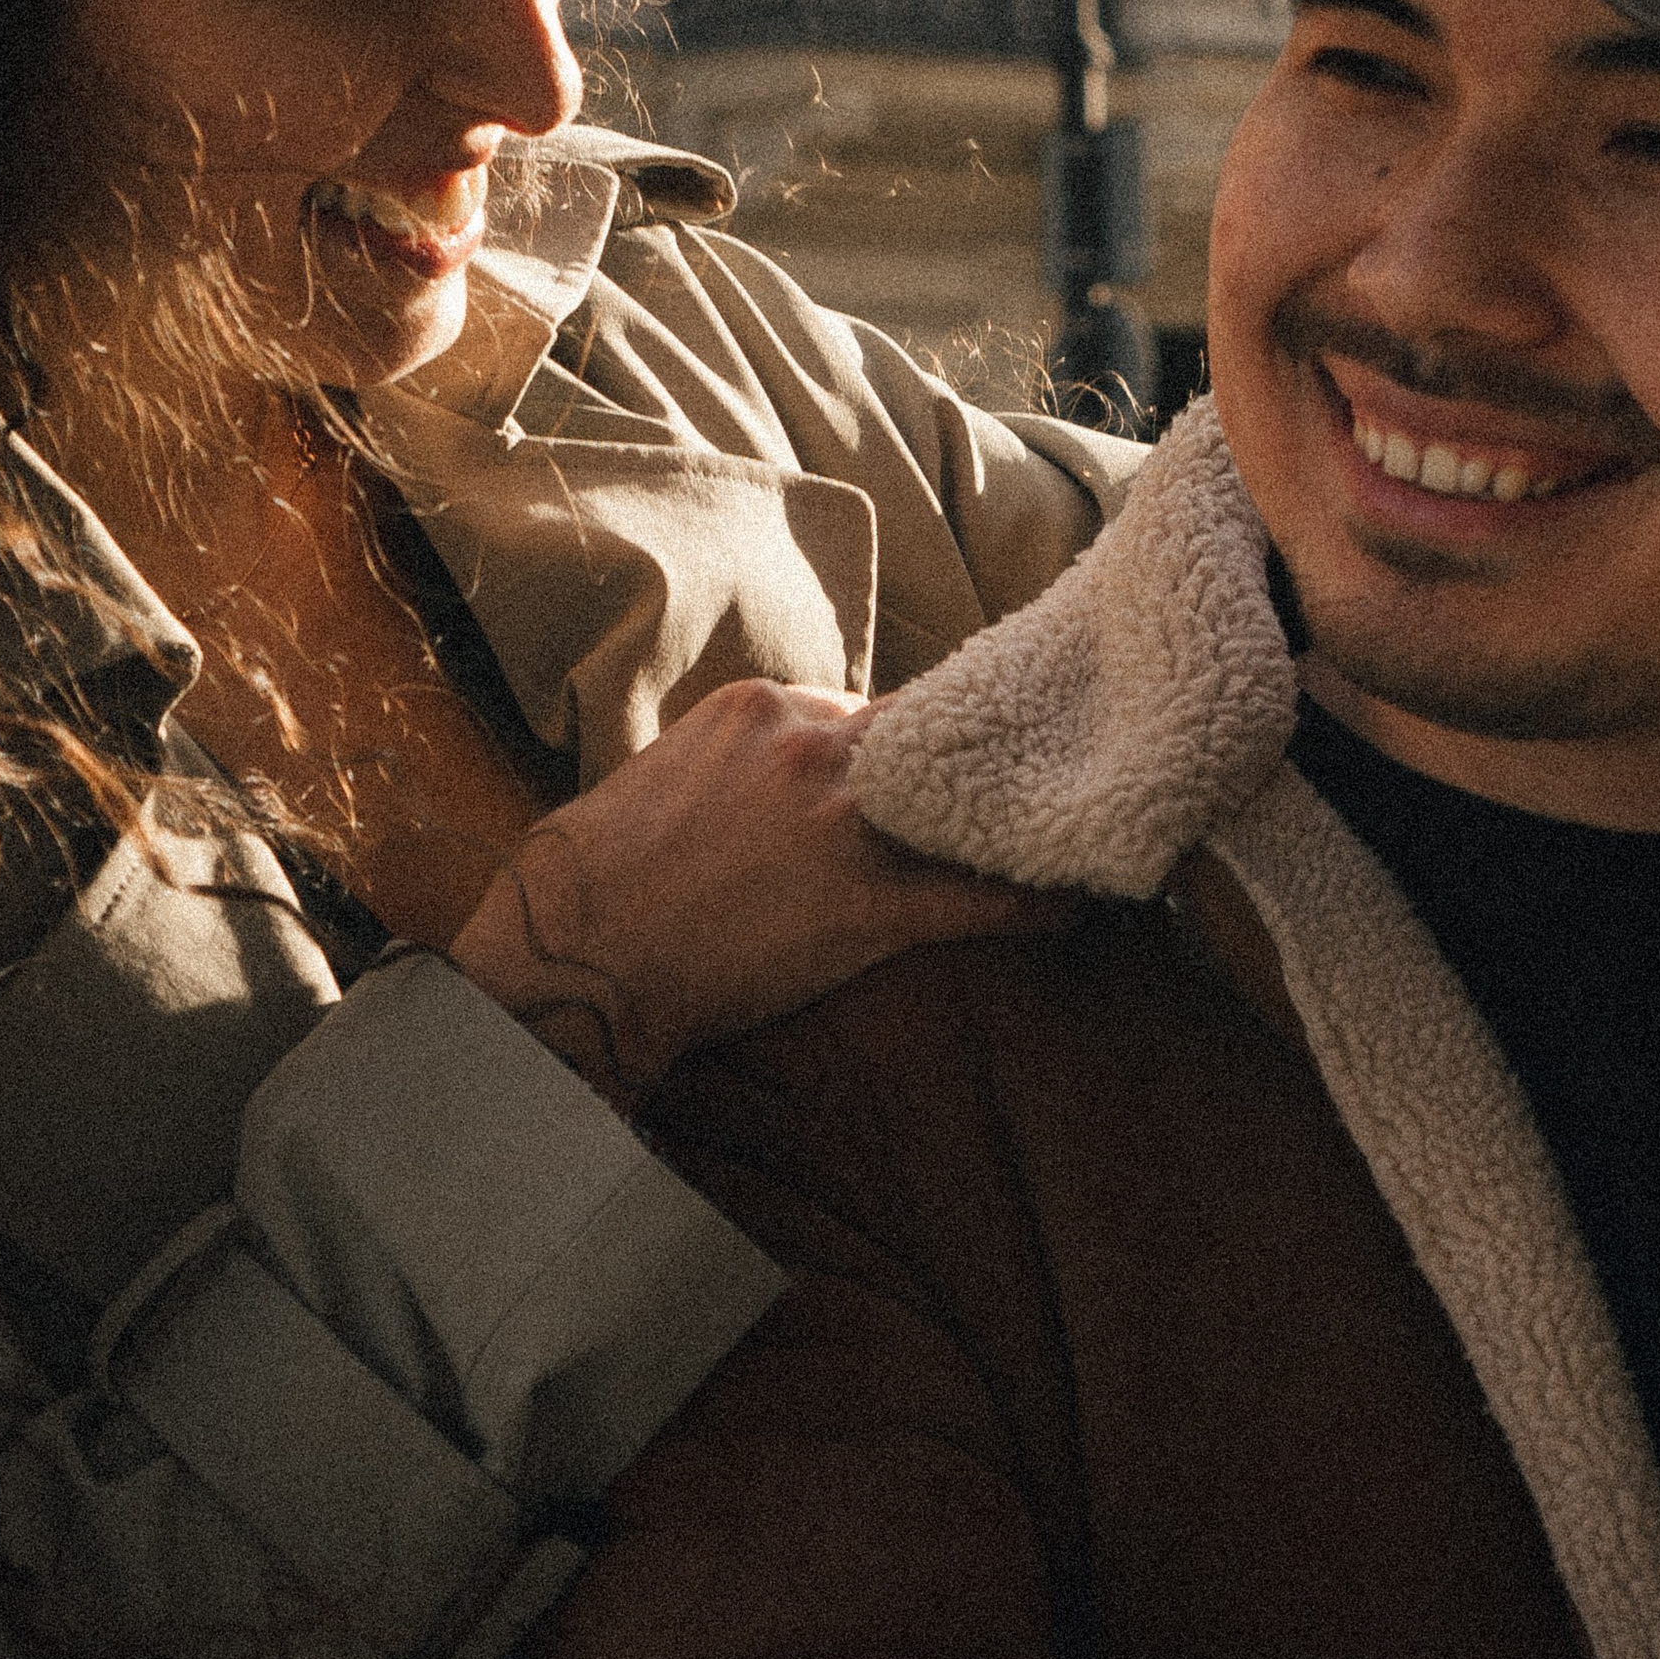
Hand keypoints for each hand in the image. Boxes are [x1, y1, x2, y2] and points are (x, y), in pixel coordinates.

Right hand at [448, 677, 1065, 1103]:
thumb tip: (773, 779)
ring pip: (966, 801)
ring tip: (1081, 829)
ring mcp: (844, 819)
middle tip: (1030, 786)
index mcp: (764, 709)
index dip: (913, 748)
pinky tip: (1074, 906)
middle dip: (975, 765)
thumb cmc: (600, 876)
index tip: (943, 770)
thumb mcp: (668, 775)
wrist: (579, 949)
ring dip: (1014, 820)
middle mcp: (814, 742)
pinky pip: (976, 897)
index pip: (874, 712)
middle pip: (933, 736)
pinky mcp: (866, 900)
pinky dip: (1031, 902)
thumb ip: (739, 760)